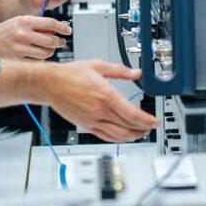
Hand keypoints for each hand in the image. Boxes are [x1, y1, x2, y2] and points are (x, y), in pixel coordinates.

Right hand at [0, 15, 71, 59]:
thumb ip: (39, 24)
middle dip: (59, 42)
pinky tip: (38, 53)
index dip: (62, 27)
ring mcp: (21, 49)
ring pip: (46, 52)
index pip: (51, 23)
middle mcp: (23, 35)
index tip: (68, 30)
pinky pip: (38, 61)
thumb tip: (60, 28)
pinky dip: (41, 58)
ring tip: (49, 48)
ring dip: (51, 51)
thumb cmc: (10, 30)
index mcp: (25, 21)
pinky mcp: (18, 60)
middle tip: (61, 41)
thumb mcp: (23, 21)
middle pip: (51, 40)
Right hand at [40, 60, 157, 142]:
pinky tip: (124, 136)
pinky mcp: (87, 125)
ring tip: (141, 133)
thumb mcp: (98, 66)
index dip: (148, 121)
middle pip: (129, 127)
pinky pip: (106, 137)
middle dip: (144, 129)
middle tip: (151, 126)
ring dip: (133, 137)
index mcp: (106, 95)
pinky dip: (118, 139)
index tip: (155, 121)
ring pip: (119, 136)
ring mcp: (93, 120)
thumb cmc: (70, 74)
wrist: (50, 84)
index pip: (133, 115)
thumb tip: (136, 72)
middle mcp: (100, 110)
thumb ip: (120, 70)